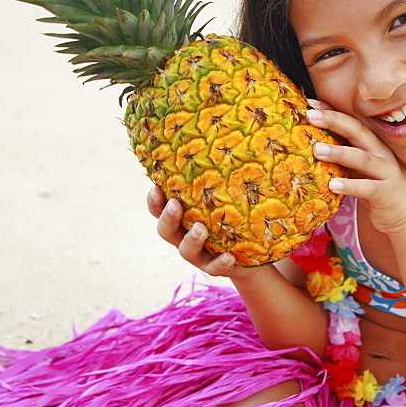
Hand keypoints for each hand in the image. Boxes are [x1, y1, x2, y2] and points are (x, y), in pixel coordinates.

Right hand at [147, 186, 261, 278]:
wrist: (251, 253)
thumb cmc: (233, 215)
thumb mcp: (224, 196)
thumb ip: (217, 178)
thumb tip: (227, 138)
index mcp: (180, 218)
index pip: (159, 209)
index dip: (154, 201)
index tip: (156, 187)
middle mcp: (183, 236)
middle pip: (165, 231)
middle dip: (168, 218)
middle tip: (174, 205)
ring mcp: (199, 254)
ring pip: (186, 251)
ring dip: (191, 240)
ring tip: (200, 229)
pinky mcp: (217, 267)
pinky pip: (215, 268)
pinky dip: (220, 263)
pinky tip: (229, 256)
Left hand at [306, 104, 405, 235]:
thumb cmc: (379, 193)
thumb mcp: (363, 171)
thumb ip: (346, 158)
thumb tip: (315, 148)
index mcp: (374, 145)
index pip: (352, 123)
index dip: (333, 111)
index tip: (311, 103)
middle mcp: (382, 154)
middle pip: (358, 132)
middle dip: (334, 121)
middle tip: (310, 115)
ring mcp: (387, 173)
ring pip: (362, 158)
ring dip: (339, 152)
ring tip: (317, 150)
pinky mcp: (386, 194)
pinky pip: (367, 188)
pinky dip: (350, 185)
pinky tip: (333, 185)